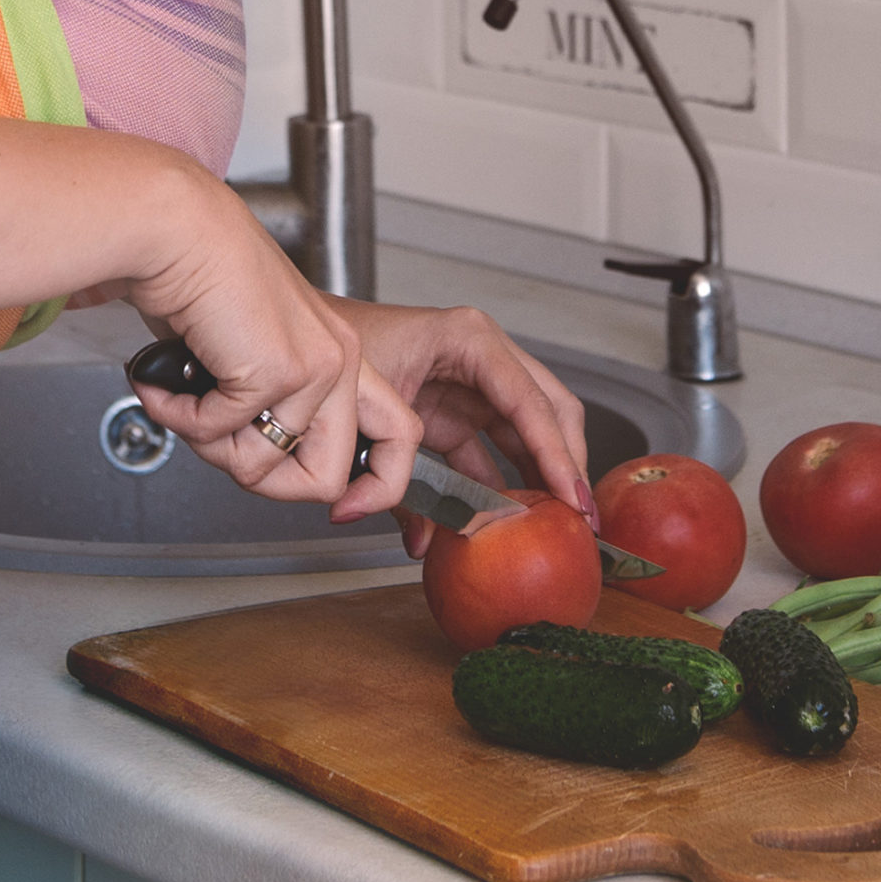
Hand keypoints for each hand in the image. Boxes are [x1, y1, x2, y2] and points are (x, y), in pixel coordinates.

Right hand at [122, 181, 422, 516]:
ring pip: (264, 469)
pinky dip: (178, 417)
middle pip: (327, 481)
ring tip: (181, 400)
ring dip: (207, 445)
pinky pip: (219, 435)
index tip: (339, 508)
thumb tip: (256, 462)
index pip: (398, 438)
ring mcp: (314, 367)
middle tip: (216, 444)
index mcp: (341, 352)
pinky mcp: (277, 370)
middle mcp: (340, 358)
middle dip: (261, 483)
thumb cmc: (196, 273)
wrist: (174, 227)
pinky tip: (163, 383)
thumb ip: (271, 402)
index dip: (372, 488)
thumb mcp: (253, 346)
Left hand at [326, 298, 593, 556]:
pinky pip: (493, 455)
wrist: (301, 348)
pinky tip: (510, 522)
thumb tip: (422, 542)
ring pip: (530, 434)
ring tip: (560, 526)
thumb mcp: (369, 408)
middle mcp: (482, 357)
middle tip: (580, 517)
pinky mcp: (455, 415)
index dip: (556, 451)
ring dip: (544, 479)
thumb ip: (395, 480)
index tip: (572, 496)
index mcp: (469, 340)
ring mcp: (472, 386)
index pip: (529, 400)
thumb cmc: (333, 352)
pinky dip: (503, 488)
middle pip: (548, 411)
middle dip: (568, 463)